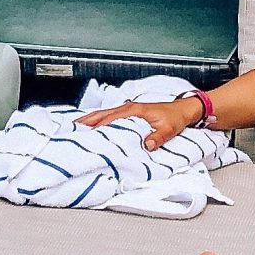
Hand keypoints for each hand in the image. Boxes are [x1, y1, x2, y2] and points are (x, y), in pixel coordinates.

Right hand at [74, 96, 205, 149]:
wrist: (184, 110)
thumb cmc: (175, 117)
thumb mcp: (169, 129)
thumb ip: (158, 137)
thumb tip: (147, 145)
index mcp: (134, 110)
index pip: (110, 118)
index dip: (96, 124)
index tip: (83, 131)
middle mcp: (129, 108)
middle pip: (102, 114)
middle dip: (87, 120)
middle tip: (71, 128)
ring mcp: (129, 111)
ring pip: (105, 114)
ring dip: (91, 120)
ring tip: (77, 127)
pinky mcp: (131, 115)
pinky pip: (111, 117)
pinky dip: (100, 121)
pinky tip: (95, 127)